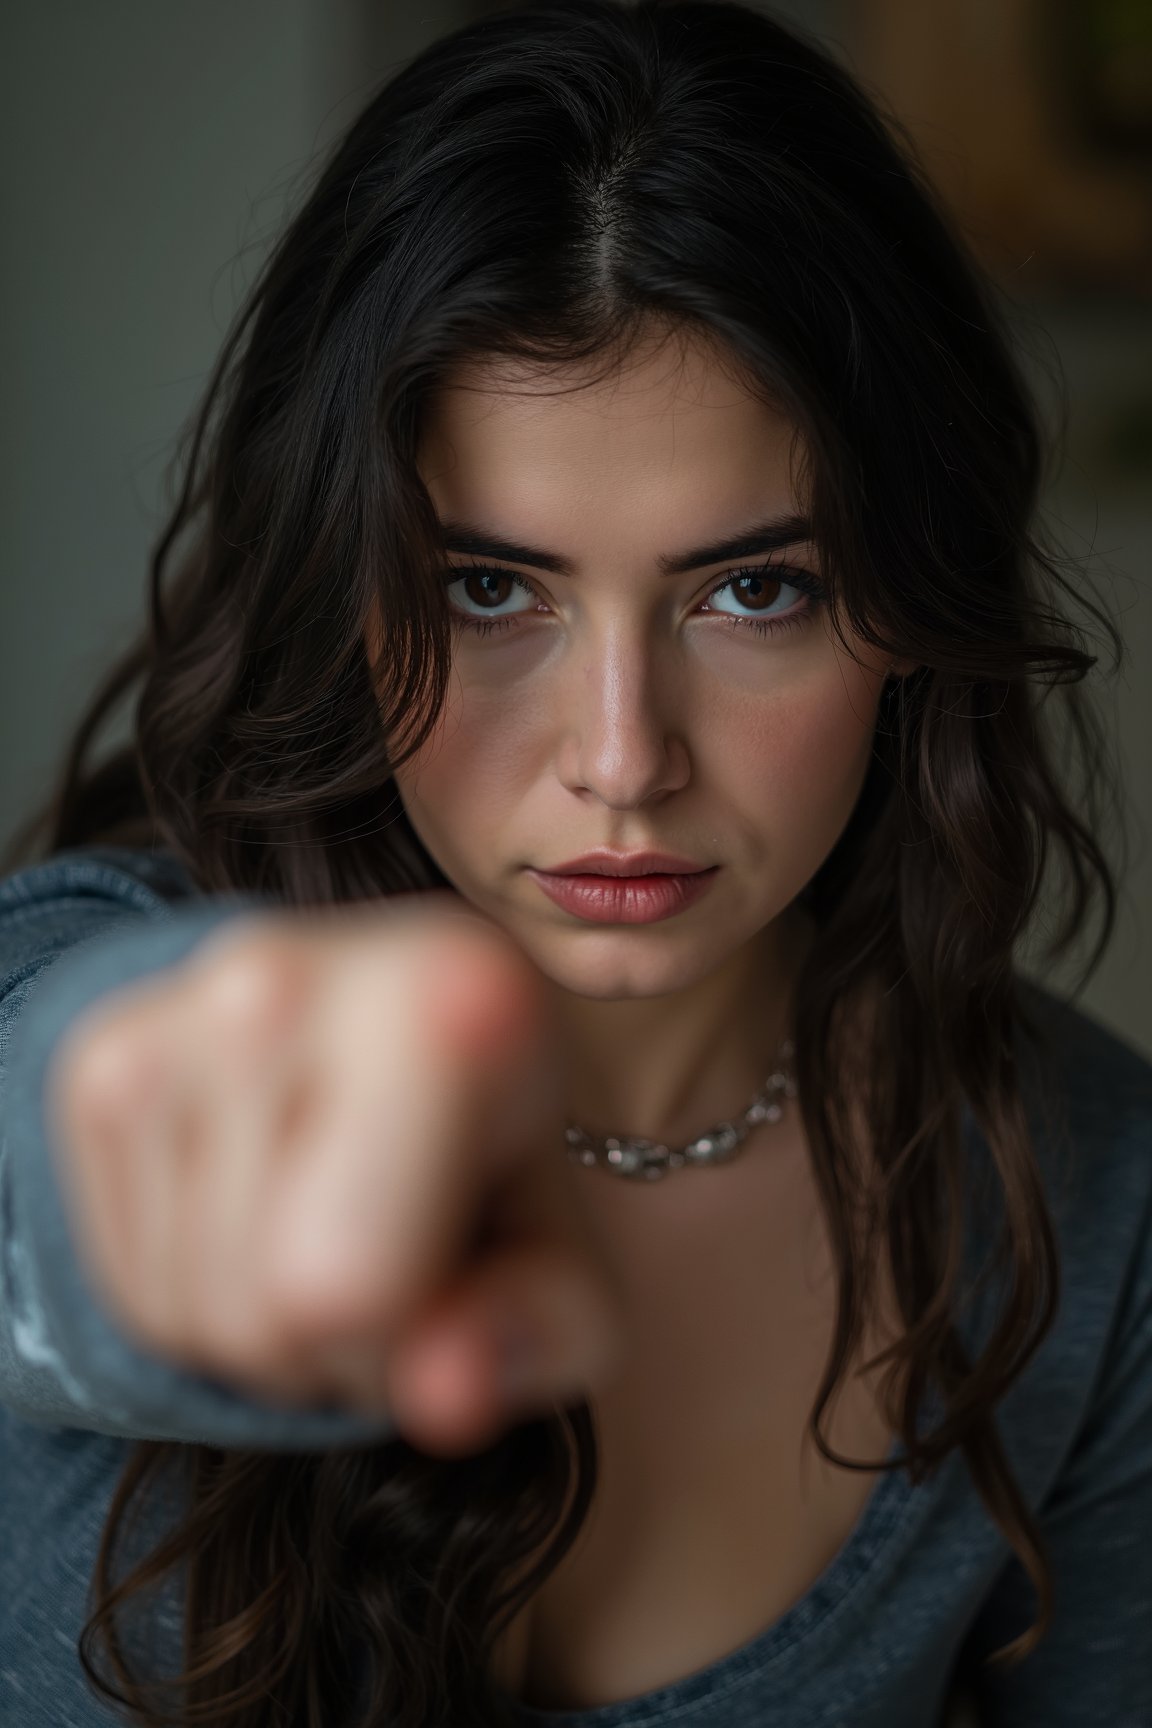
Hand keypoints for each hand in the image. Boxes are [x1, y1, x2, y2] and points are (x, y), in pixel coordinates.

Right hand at [47, 894, 624, 1456]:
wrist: (404, 1029)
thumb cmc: (500, 1156)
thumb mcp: (568, 1259)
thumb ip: (540, 1330)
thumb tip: (446, 1394)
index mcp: (445, 998)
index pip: (348, 1282)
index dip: (401, 1335)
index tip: (447, 1262)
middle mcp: (285, 976)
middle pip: (259, 1311)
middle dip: (330, 1348)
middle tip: (387, 1256)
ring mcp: (174, 1009)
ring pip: (183, 1311)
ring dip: (259, 1329)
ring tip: (325, 1228)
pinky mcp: (101, 1054)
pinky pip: (124, 1283)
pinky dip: (191, 1294)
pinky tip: (258, 1212)